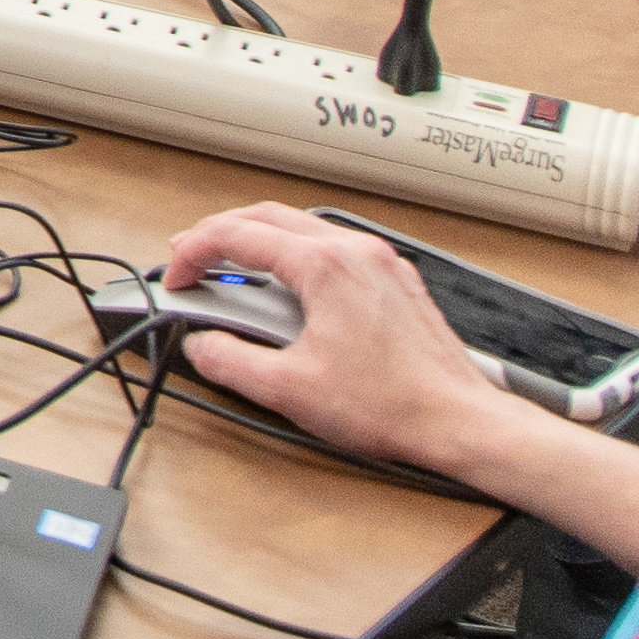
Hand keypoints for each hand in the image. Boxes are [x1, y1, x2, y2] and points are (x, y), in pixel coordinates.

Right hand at [155, 205, 519, 479]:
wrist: (461, 422)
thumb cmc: (394, 405)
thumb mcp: (289, 390)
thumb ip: (230, 361)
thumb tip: (203, 345)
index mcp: (325, 265)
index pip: (237, 235)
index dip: (193, 253)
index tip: (177, 278)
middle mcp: (356, 251)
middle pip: (269, 217)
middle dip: (221, 234)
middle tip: (192, 260)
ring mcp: (382, 264)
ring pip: (305, 229)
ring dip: (260, 243)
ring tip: (235, 274)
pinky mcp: (398, 283)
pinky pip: (336, 250)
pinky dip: (298, 258)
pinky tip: (291, 292)